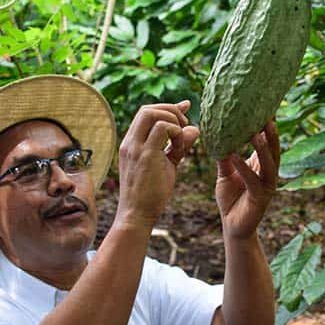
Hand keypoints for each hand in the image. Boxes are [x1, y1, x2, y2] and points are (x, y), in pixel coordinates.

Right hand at [115, 101, 198, 228]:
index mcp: (131, 143)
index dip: (167, 108)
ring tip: (181, 141)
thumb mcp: (167, 165)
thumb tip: (195, 129)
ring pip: (152, 113)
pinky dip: (175, 133)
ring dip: (173, 120)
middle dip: (171, 110)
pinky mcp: (145, 155)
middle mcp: (130, 142)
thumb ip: (179, 146)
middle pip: (147, 109)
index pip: (146, 113)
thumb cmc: (150, 195)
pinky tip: (179, 150)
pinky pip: (162, 129)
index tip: (186, 108)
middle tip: (185, 124)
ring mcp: (135, 148)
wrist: (136, 216)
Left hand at [215, 121, 279, 239]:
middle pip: (274, 150)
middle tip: (267, 115)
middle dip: (272, 134)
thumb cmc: (231, 199)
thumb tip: (218, 136)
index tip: (266, 108)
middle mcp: (269, 174)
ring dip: (263, 148)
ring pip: (268, 164)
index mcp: (262, 167)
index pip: (268, 143)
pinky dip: (243, 167)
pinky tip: (234, 155)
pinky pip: (252, 180)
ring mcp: (267, 187)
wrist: (233, 227)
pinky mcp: (260, 198)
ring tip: (256, 132)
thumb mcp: (225, 174)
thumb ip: (225, 157)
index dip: (268, 128)